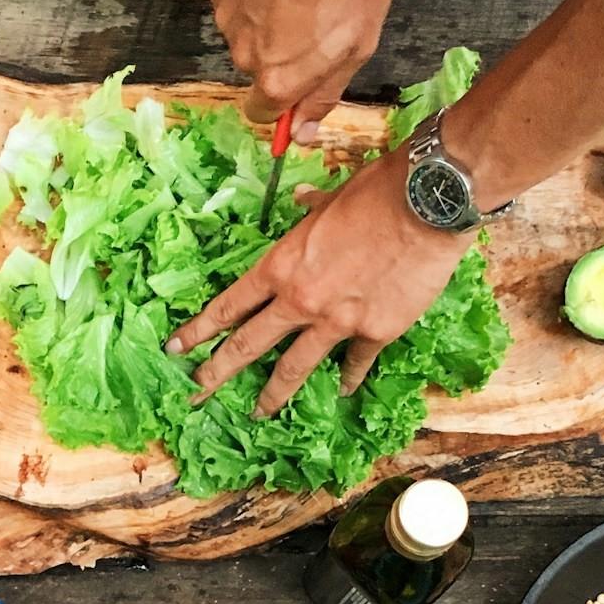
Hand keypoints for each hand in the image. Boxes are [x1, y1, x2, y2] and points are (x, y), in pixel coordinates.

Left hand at [166, 150, 461, 416]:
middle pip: (249, 345)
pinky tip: (341, 389)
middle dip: (217, 372)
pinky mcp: (375, 332)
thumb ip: (310, 211)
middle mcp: (300, 300)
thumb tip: (300, 202)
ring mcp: (336, 322)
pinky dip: (348, 377)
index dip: (199, 330)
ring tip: (258, 412)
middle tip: (196, 393)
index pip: (229, 306)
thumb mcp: (331, 198)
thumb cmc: (376, 191)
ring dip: (273, 394)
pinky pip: (355, 363)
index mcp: (282, 266)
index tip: (176, 348)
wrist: (427, 204)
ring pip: (294, 367)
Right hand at [206, 0, 392, 139]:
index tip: (302, 79)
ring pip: (246, 31)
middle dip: (281, 51)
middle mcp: (243, 55)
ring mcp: (225, 17)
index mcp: (277, 79)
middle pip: (258, 68)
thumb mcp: (358, 44)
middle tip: (314, 18)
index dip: (285, 100)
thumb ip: (325, 93)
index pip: (264, 114)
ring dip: (268, 17)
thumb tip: (302, 133)